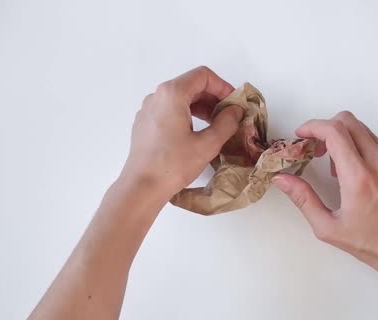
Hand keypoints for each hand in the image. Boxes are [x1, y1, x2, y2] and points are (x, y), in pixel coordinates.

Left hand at [121, 66, 242, 198]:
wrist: (141, 187)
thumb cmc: (173, 164)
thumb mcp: (208, 144)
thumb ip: (226, 123)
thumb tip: (235, 111)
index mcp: (172, 94)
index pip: (203, 75)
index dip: (223, 86)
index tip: (234, 103)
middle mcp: (157, 96)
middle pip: (190, 84)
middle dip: (213, 97)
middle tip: (229, 115)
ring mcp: (148, 109)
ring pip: (180, 98)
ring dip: (201, 106)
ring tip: (216, 126)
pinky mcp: (144, 123)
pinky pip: (169, 110)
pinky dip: (186, 114)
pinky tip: (196, 134)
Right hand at [274, 111, 377, 276]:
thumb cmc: (370, 244)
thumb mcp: (327, 227)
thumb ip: (303, 199)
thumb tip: (282, 179)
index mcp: (359, 177)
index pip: (334, 132)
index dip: (313, 126)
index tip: (301, 135)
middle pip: (348, 121)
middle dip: (325, 128)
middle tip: (313, 148)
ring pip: (361, 128)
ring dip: (341, 136)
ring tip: (332, 166)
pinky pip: (373, 141)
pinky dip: (356, 145)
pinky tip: (350, 171)